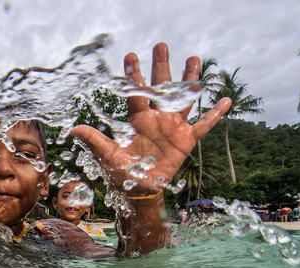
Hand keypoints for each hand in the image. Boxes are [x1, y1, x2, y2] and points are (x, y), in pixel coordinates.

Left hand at [70, 42, 230, 195]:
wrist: (141, 189)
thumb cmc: (123, 172)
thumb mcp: (108, 156)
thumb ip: (95, 140)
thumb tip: (74, 130)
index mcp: (138, 119)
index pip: (136, 92)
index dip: (134, 75)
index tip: (131, 56)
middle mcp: (156, 118)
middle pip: (160, 87)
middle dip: (160, 66)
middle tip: (161, 45)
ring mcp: (173, 127)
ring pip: (183, 99)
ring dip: (189, 80)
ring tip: (194, 59)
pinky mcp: (186, 139)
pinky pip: (203, 125)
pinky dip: (214, 114)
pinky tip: (225, 100)